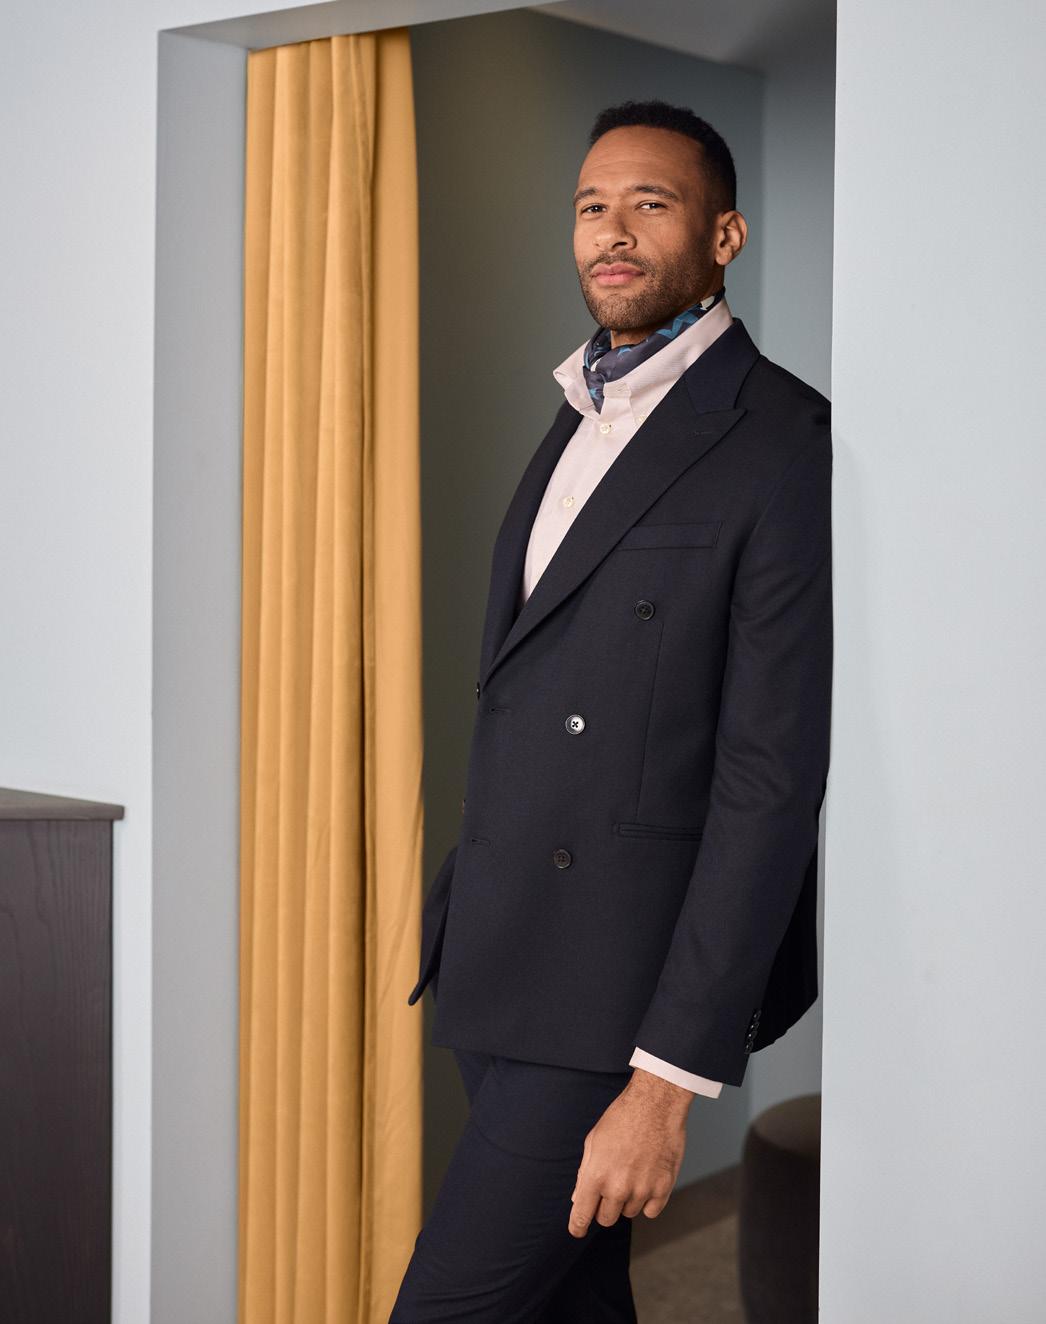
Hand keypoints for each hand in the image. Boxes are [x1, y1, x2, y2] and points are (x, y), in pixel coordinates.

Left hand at [567, 1067, 692, 1236]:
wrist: (655, 1104)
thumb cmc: (621, 1118)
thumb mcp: (593, 1141)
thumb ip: (585, 1173)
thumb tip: (578, 1199)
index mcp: (596, 1175)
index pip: (582, 1216)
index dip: (577, 1227)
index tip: (577, 1231)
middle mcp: (618, 1187)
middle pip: (607, 1219)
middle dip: (604, 1207)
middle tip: (611, 1186)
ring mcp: (642, 1189)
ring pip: (629, 1213)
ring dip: (628, 1200)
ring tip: (632, 1172)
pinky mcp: (663, 1188)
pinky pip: (651, 1211)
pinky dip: (648, 1201)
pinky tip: (647, 1178)